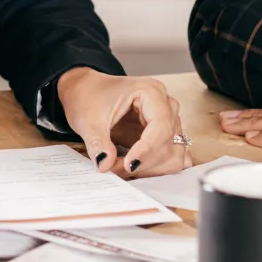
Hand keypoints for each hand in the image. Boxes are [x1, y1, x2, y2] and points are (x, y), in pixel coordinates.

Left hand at [55, 68, 191, 177]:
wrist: (87, 93)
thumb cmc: (90, 97)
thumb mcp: (88, 120)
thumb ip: (98, 143)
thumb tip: (105, 164)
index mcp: (151, 92)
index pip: (161, 125)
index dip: (147, 149)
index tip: (128, 165)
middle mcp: (166, 106)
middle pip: (169, 143)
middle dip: (143, 162)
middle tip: (114, 168)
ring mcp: (169, 122)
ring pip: (173, 155)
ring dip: (149, 169)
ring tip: (120, 168)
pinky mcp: (164, 137)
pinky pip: (170, 159)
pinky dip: (155, 169)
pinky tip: (134, 170)